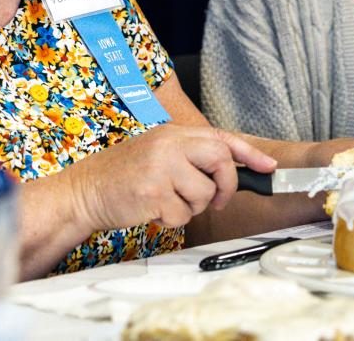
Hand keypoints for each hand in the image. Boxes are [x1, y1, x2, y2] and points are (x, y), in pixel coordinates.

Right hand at [64, 123, 276, 231]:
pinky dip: (171, 220)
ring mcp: (160, 167)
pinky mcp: (153, 192)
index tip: (269, 166)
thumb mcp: (156, 153)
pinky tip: (151, 210)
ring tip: (165, 201)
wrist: (85, 191)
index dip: (249, 153)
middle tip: (214, 199)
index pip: (220, 137)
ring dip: (191, 207)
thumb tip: (229, 170)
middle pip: (220, 160)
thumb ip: (188, 156)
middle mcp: (168, 144)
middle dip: (225, 186)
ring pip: (204, 194)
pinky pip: (183, 215)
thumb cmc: (122, 176)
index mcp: (171, 133)